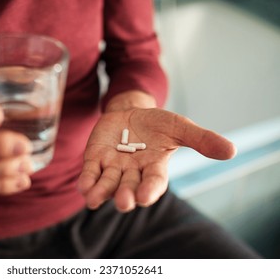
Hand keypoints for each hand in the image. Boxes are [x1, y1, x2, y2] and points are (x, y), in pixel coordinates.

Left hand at [77, 108, 235, 211]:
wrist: (131, 112)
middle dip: (126, 195)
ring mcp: (113, 167)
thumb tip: (232, 151)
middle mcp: (133, 172)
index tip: (146, 197)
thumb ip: (202, 140)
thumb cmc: (157, 124)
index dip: (150, 190)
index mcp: (154, 168)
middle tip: (125, 202)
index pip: (154, 182)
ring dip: (101, 192)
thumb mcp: (180, 127)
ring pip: (107, 183)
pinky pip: (91, 173)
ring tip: (93, 200)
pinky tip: (83, 188)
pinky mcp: (96, 159)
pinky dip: (87, 181)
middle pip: (129, 187)